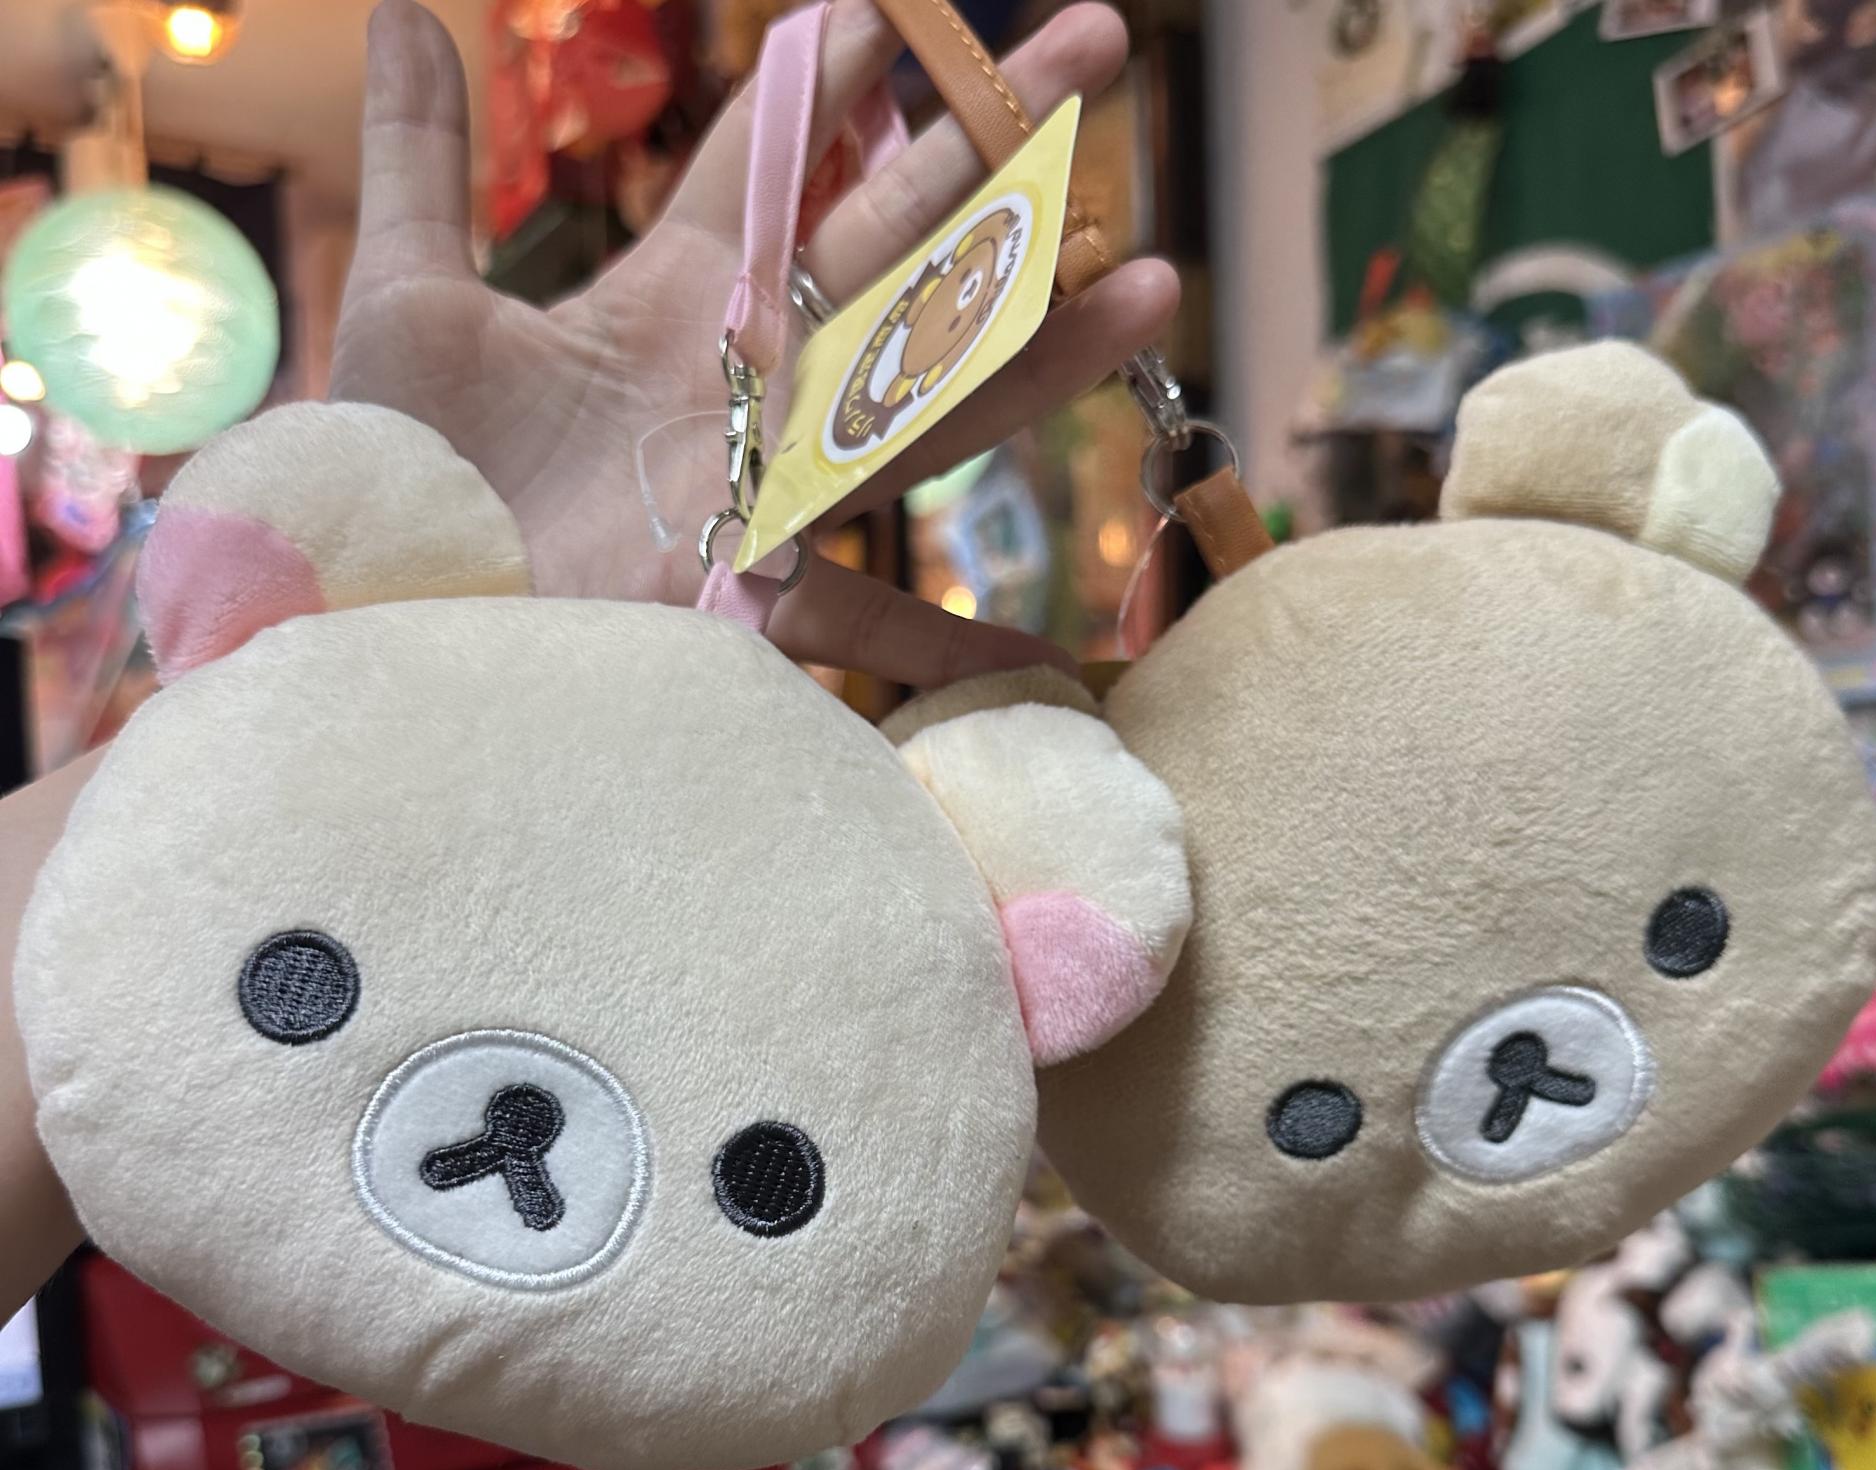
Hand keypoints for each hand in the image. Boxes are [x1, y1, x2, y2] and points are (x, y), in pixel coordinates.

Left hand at [330, 0, 1178, 685]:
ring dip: (1040, 348)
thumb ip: (424, 160)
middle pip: (893, 241)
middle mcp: (748, 382)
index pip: (780, 158)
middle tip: (1100, 44)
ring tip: (1151, 284)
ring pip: (927, 398)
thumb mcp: (407, 302)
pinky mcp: (756, 588)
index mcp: (674, 299)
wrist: (397, 612)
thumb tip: (408, 7)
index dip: (838, 71)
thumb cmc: (399, 470)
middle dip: (993, 140)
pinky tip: (1052, 672)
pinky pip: (873, 619)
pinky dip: (957, 655)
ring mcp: (767, 482)